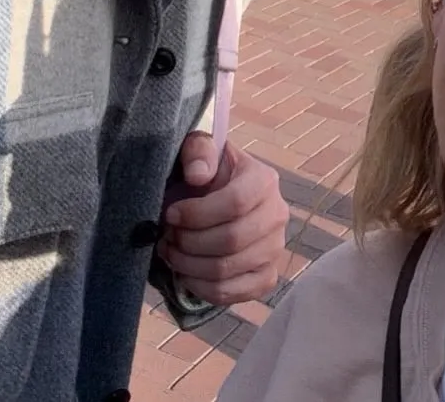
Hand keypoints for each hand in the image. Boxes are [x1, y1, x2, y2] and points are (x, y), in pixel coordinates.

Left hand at [157, 134, 289, 306]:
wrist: (220, 196)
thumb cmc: (208, 173)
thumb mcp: (201, 149)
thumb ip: (198, 151)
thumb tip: (198, 175)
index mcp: (265, 180)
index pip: (236, 203)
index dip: (197, 214)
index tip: (170, 214)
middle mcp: (277, 215)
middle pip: (232, 240)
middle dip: (190, 242)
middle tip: (167, 237)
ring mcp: (275, 249)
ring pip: (227, 270)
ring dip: (189, 265)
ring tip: (172, 252)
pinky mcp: (265, 277)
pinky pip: (232, 293)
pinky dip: (201, 288)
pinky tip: (186, 272)